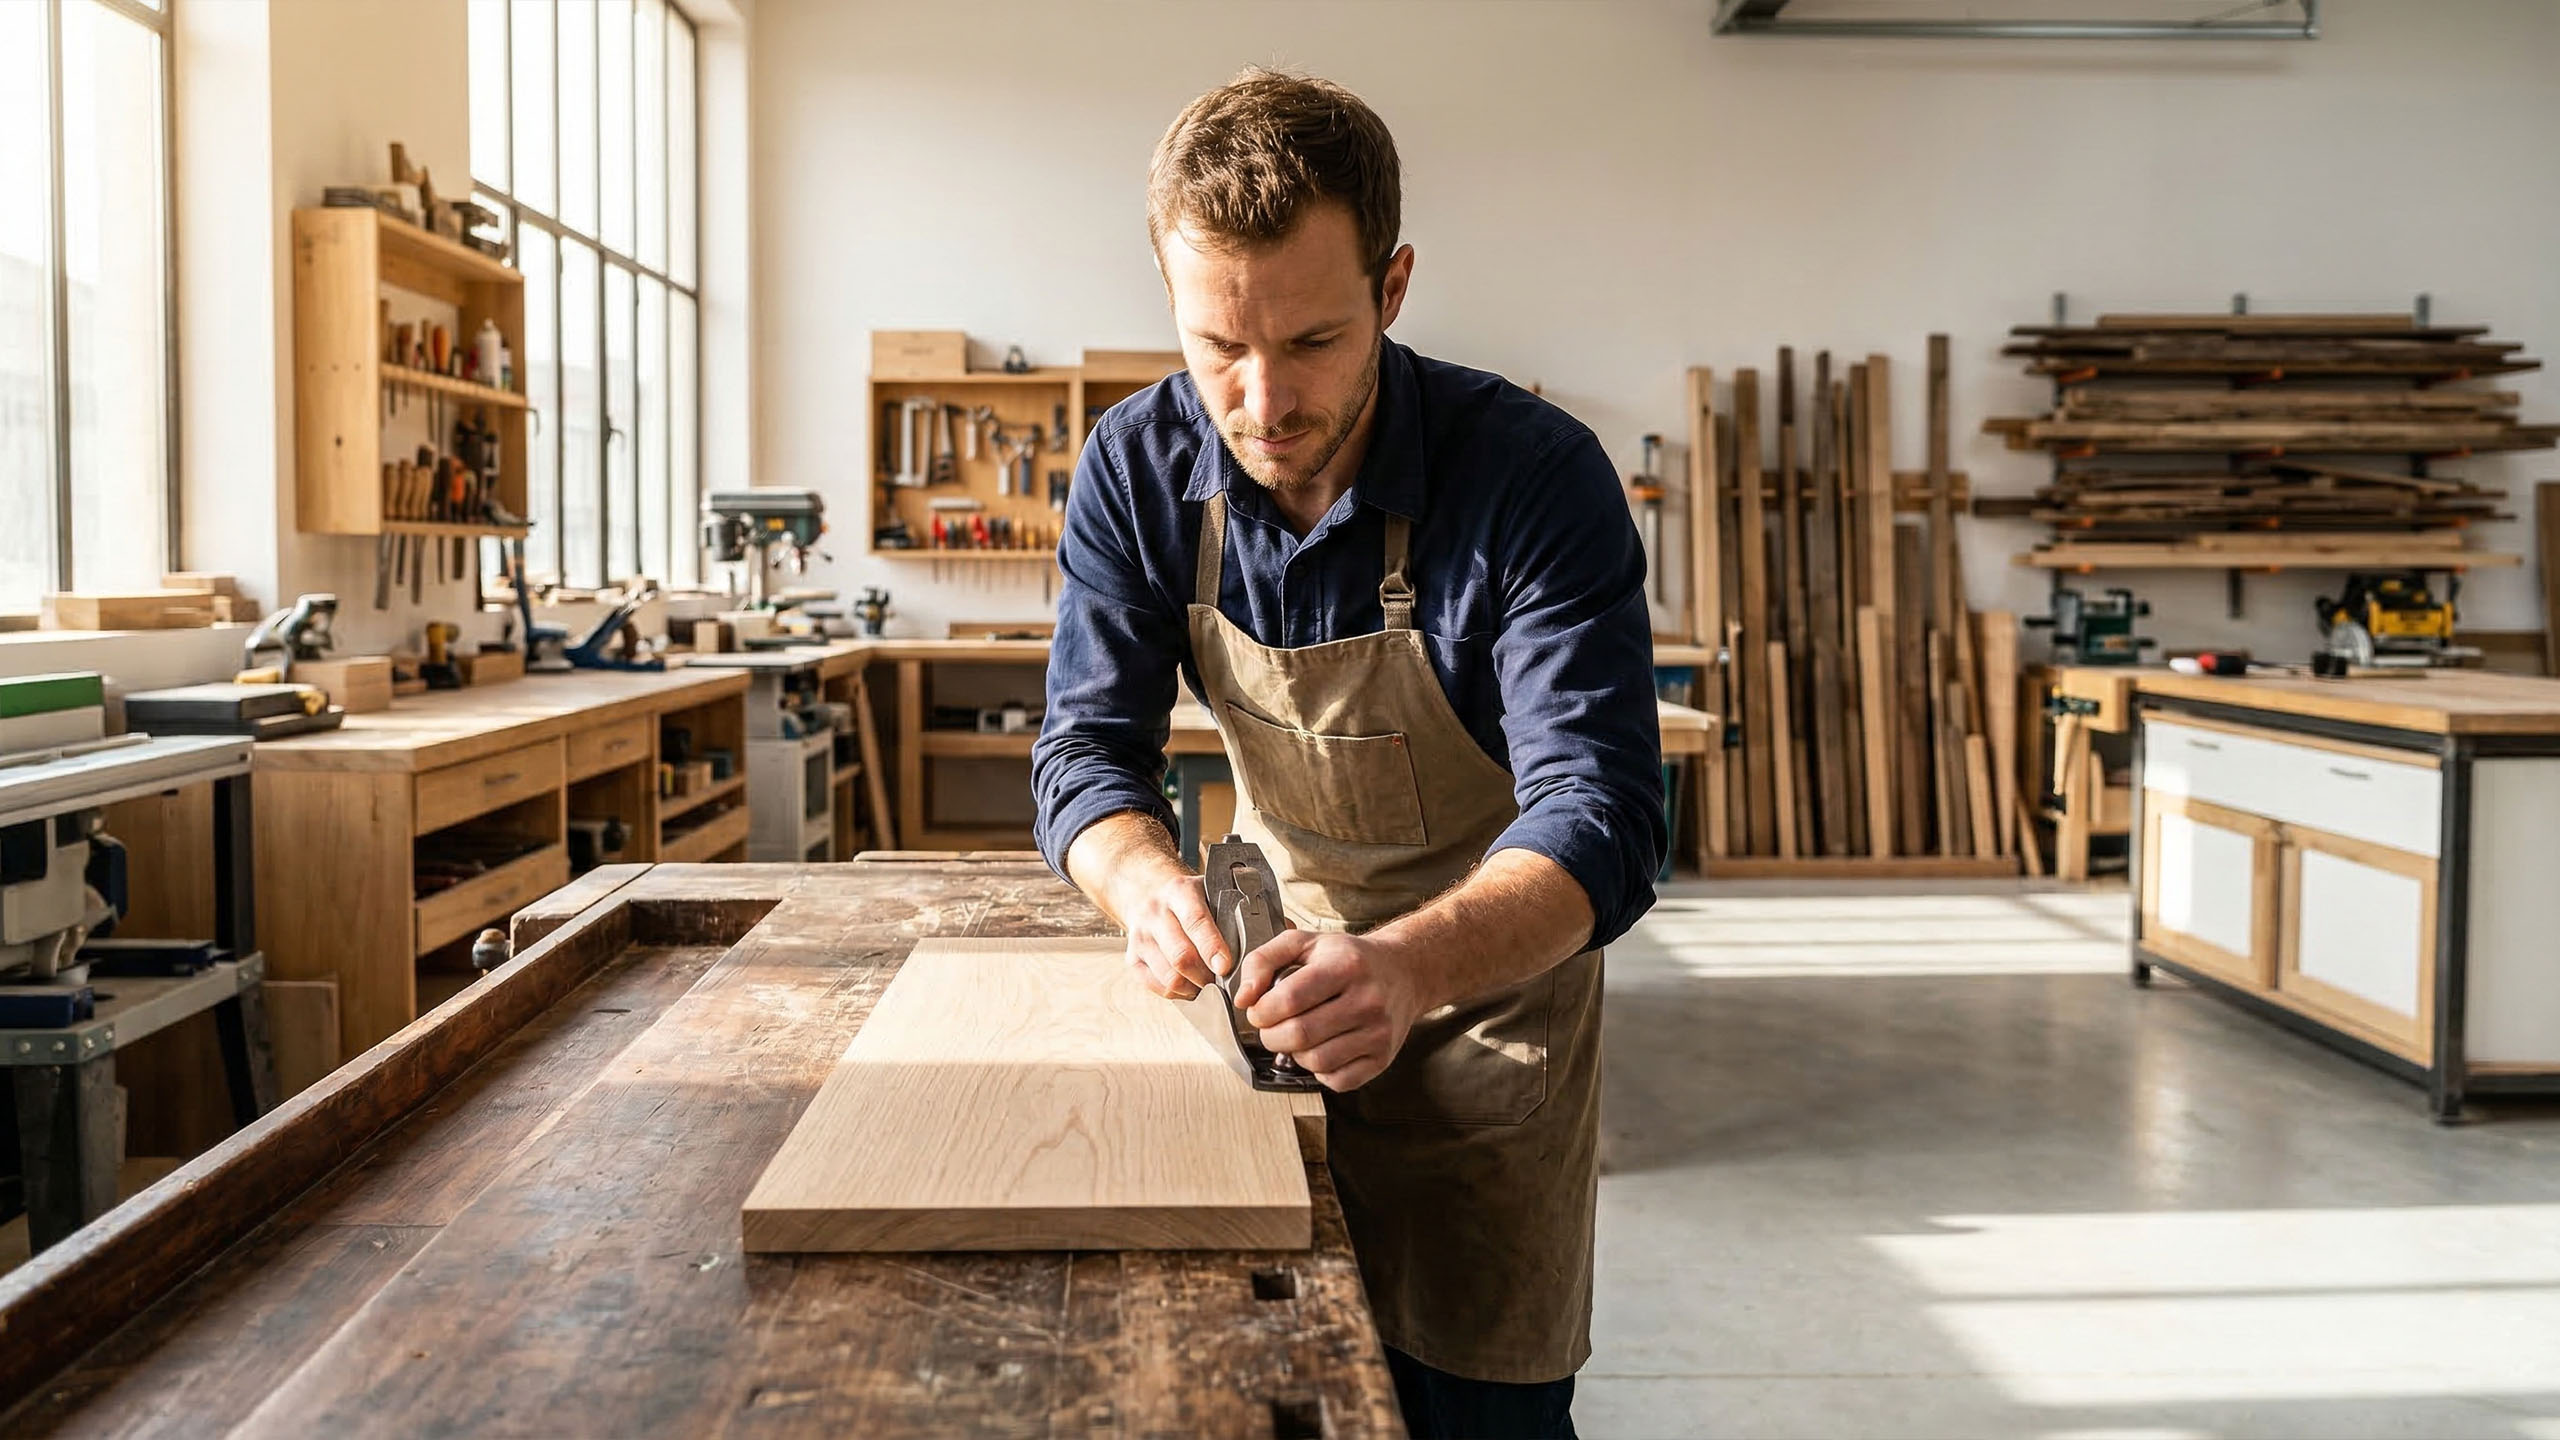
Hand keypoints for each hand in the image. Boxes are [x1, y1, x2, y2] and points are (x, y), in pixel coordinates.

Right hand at [1119, 870, 1229, 1000]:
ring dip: (1193, 987)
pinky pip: (1155, 986)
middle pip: (1181, 956)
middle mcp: (1155, 912)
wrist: (1146, 891)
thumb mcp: (1209, 891)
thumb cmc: (1189, 898)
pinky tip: (1189, 985)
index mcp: (1179, 891)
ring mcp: (1140, 936)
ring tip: (1208, 984)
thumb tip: (1261, 938)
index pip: (1196, 921)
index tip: (1226, 966)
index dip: (1212, 947)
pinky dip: (1176, 992)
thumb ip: (1230, 911)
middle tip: (1223, 981)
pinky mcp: (1132, 957)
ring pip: (1169, 976)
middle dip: (1206, 976)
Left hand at [1237, 930, 1422, 1091]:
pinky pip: (1337, 1081)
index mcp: (1346, 965)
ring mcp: (1378, 1032)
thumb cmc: (1349, 958)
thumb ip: (1263, 960)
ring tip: (1298, 1037)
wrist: (1403, 972)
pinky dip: (1319, 1071)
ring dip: (1294, 1055)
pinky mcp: (1382, 1058)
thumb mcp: (1305, 942)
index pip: (1289, 999)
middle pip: (1300, 1034)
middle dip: (1271, 1036)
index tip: (1259, 1010)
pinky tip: (1321, 1049)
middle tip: (1272, 1027)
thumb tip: (1243, 998)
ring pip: (1316, 1061)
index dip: (1262, 1010)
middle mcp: (1367, 999)